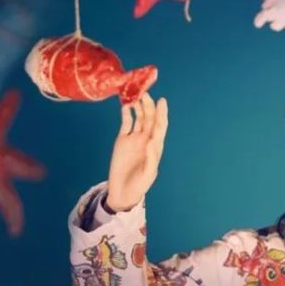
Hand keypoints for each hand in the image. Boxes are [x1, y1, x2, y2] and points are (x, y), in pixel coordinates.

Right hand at [105, 93, 168, 211]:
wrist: (122, 192)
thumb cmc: (139, 185)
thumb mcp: (147, 175)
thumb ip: (151, 159)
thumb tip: (151, 141)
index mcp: (155, 147)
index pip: (160, 127)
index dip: (162, 114)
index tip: (162, 101)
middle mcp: (146, 140)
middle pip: (149, 119)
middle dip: (149, 106)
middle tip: (146, 94)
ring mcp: (134, 139)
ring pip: (138, 118)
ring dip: (138, 107)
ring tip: (136, 95)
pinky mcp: (122, 140)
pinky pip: (125, 124)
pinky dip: (126, 114)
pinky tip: (125, 105)